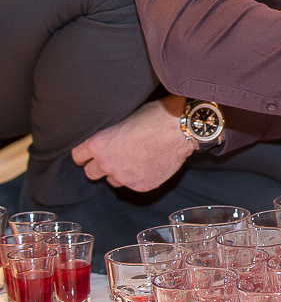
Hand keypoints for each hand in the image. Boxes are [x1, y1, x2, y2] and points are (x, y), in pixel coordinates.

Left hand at [71, 95, 194, 191]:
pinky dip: (140, 177)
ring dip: (120, 173)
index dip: (85, 154)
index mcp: (99, 144)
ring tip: (136, 160)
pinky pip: (134, 184)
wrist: (181, 129)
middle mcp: (107, 163)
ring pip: (113, 181)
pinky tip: (152, 164)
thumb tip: (115, 139)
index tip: (93, 152)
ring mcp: (124, 177)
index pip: (78, 156)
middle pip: (91, 173)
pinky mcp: (142, 186)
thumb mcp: (126, 118)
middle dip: (100, 165)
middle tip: (115, 157)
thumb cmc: (156, 116)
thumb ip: (114, 135)